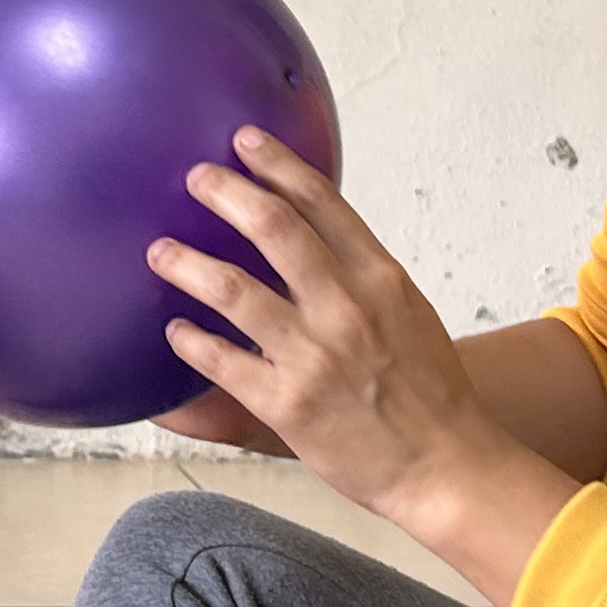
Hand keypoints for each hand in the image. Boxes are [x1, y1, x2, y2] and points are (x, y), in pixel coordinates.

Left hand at [150, 130, 514, 528]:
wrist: (445, 465)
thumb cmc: (428, 391)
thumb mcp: (407, 311)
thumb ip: (360, 273)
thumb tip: (310, 234)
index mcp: (379, 278)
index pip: (322, 202)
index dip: (278, 164)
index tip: (245, 141)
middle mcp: (346, 307)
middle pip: (272, 227)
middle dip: (225, 192)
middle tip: (195, 179)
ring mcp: (313, 355)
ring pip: (232, 289)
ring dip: (187, 263)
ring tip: (161, 251)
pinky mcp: (286, 403)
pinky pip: (220, 360)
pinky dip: (190, 340)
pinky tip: (174, 331)